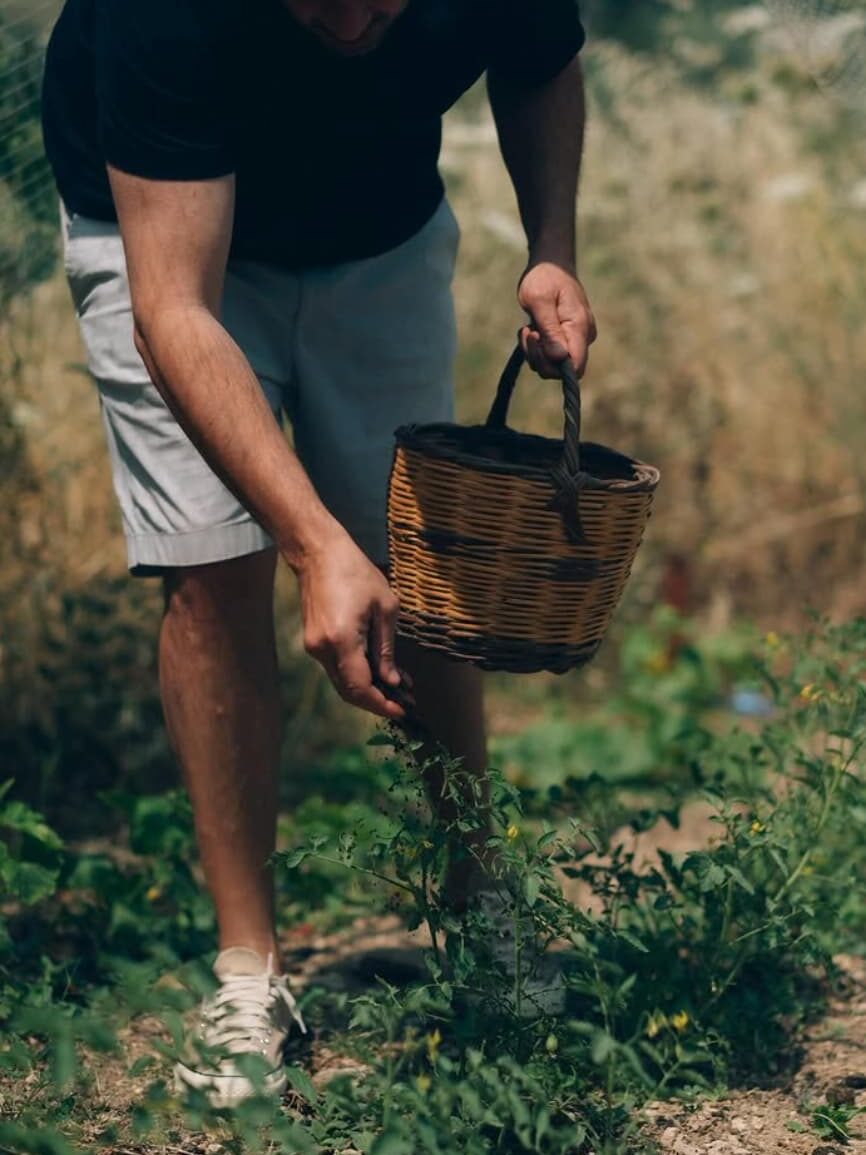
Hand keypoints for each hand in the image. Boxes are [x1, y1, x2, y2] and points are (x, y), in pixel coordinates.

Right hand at [296, 529, 410, 719]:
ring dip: (369, 688)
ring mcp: (314, 647)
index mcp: (342, 641)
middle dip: (378, 701)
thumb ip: (387, 650)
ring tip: (399, 687)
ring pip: (343, 682)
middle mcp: (322, 650)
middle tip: (405, 704)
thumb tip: (393, 682)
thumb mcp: (384, 608)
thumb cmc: (356, 573)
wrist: (318, 553)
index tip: (403, 710)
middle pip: (349, 691)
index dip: (382, 704)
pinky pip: (337, 667)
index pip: (361, 688)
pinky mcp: (313, 641)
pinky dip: (358, 673)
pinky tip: (379, 669)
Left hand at [517, 261, 596, 377]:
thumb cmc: (544, 277)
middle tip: (527, 332)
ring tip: (527, 328)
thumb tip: (559, 359)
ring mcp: (576, 338)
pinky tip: (531, 330)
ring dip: (534, 351)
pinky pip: (550, 355)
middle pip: (562, 369)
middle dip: (538, 357)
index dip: (553, 366)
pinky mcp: (567, 338)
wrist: (550, 263)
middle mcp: (583, 336)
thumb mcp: (539, 301)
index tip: (536, 340)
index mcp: (579, 327)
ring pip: (553, 364)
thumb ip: (550, 331)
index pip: (575, 367)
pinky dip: (536, 348)